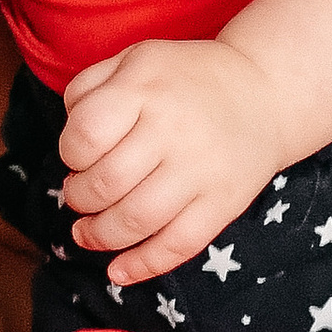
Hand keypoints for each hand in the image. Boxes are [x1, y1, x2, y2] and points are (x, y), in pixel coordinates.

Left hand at [57, 38, 290, 286]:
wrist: (264, 92)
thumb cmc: (186, 79)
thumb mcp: (135, 59)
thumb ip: (89, 87)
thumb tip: (68, 138)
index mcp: (145, 89)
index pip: (85, 135)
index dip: (69, 155)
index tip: (77, 158)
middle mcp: (173, 130)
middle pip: (105, 184)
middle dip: (79, 198)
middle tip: (79, 196)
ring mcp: (200, 170)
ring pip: (136, 220)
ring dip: (100, 235)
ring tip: (86, 232)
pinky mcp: (223, 203)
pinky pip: (178, 245)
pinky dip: (143, 265)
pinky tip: (118, 272)